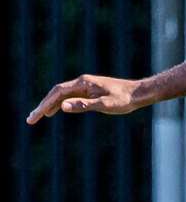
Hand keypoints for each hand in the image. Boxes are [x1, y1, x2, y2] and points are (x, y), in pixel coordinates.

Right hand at [27, 74, 145, 123]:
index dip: (44, 104)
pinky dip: (60, 103)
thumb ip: (84, 105)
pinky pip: (70, 96)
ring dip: (49, 104)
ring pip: (62, 95)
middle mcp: (81, 83)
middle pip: (56, 93)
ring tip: (39, 116)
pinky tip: (56, 110)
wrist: (138, 93)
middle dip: (43, 106)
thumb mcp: (105, 105)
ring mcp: (85, 86)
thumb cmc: (124, 100)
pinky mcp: (90, 91)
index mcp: (83, 84)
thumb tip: (62, 107)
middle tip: (31, 119)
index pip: (57, 93)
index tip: (36, 116)